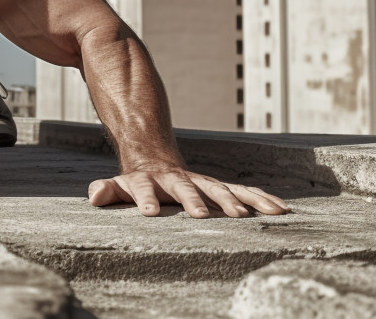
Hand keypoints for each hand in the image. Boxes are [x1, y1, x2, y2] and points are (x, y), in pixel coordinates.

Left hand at [87, 167, 289, 217]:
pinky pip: (243, 191)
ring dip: (238, 201)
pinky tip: (282, 208)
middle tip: (203, 215)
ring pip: (222, 188)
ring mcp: (202, 182)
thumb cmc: (135, 181)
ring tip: (256, 214)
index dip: (144, 198)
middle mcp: (180, 180)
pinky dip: (261, 198)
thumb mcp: (118, 185)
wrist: (156, 158)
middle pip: (188, 188)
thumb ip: (106, 190)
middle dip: (196, 201)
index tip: (147, 211)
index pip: (144, 188)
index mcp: (150, 181)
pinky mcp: (219, 188)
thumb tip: (94, 196)